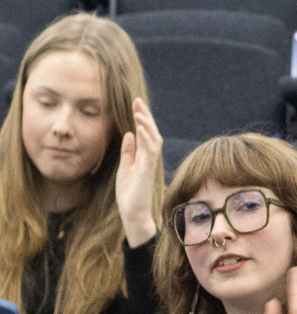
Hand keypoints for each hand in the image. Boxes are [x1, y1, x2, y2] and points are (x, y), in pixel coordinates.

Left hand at [114, 98, 163, 246]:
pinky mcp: (147, 171)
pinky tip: (141, 128)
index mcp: (143, 157)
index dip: (141, 118)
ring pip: (153, 139)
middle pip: (151, 132)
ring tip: (139, 112)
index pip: (145, 133)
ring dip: (147, 125)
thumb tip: (128, 135)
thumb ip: (128, 152)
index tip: (135, 105)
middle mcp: (149, 158)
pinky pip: (150, 152)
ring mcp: (150, 164)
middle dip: (145, 116)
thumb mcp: (125, 168)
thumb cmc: (129, 193)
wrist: (133, 212)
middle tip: (137, 101)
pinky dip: (147, 139)